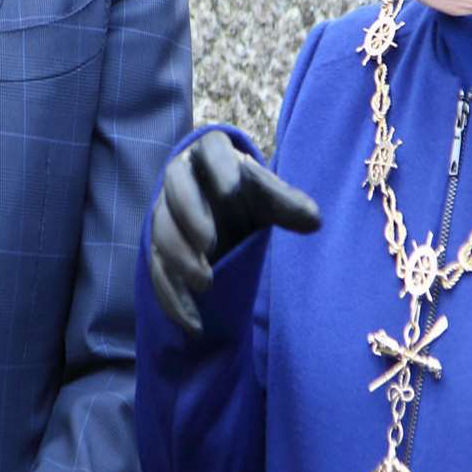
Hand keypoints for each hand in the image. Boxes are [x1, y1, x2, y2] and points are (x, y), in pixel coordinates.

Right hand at [150, 129, 319, 335]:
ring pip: (161, 231)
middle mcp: (182, 177)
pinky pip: (157, 271)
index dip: (219, 167)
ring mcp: (165, 213)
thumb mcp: (268, 197)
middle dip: (189, 214)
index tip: (233, 190)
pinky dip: (172, 298)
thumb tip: (314, 220)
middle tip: (210, 243)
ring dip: (179, 258)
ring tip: (206, 283)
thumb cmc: (247, 196)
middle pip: (175, 188)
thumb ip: (287, 203)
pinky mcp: (158, 248)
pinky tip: (193, 322)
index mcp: (211, 153)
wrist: (222, 214)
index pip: (212, 149)